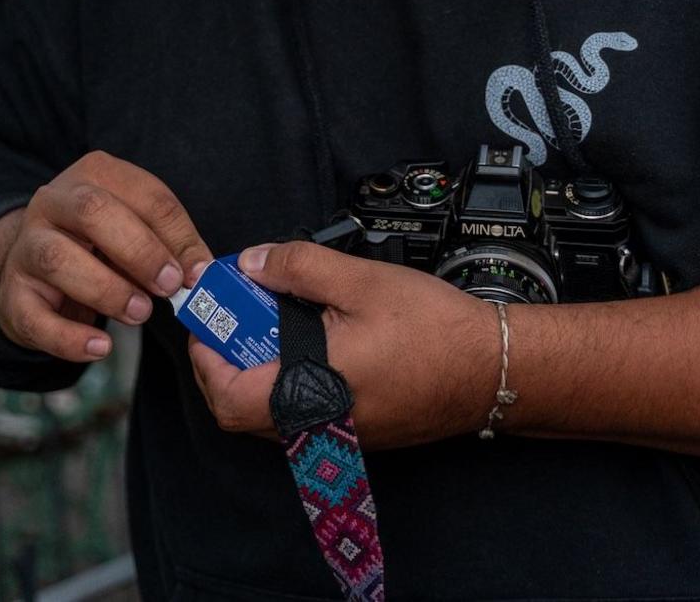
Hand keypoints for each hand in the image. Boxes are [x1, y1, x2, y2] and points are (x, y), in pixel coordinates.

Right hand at [0, 150, 212, 361]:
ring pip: (57, 259)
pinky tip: (100, 348)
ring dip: (106, 289)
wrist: (31, 266)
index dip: (176, 235)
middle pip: (92, 211)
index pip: (144, 194)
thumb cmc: (98, 244)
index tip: (197, 272)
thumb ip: (169, 245)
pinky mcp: (12, 294)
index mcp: (94, 175)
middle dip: (139, 250)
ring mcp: (27, 247)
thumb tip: (201, 273)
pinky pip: (35, 316)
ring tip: (139, 313)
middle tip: (169, 286)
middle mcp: (53, 203)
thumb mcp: (136, 230)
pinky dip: (69, 338)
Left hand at [187, 242, 497, 450]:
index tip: (209, 319)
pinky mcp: (356, 433)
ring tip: (272, 321)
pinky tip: (309, 341)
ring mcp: (337, 435)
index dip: (207, 357)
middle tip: (236, 315)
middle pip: (241, 409)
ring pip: (270, 414)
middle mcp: (318, 425)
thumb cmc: (435, 331)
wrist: (492, 369)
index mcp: (311, 392)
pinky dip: (289, 379)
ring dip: (257, 370)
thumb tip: (252, 263)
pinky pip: (301, 413)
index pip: (228, 396)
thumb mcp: (361, 280)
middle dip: (227, 360)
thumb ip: (298, 267)